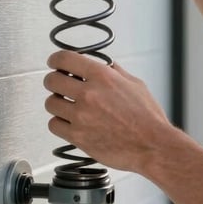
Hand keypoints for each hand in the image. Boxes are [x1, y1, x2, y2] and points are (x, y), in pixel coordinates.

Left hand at [43, 50, 174, 172]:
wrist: (152, 145)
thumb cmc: (147, 118)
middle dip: (54, 81)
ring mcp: (81, 115)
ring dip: (57, 102)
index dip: (56, 59)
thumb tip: (107, 66)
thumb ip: (116, 73)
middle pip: (52, 80)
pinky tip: (69, 122)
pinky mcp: (77, 136)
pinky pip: (54, 125)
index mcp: (102, 76)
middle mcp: (89, 94)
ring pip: (50, 103)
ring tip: (67, 105)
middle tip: (59, 85)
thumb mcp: (135, 84)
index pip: (65, 59)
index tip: (55, 62)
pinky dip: (59, 122)